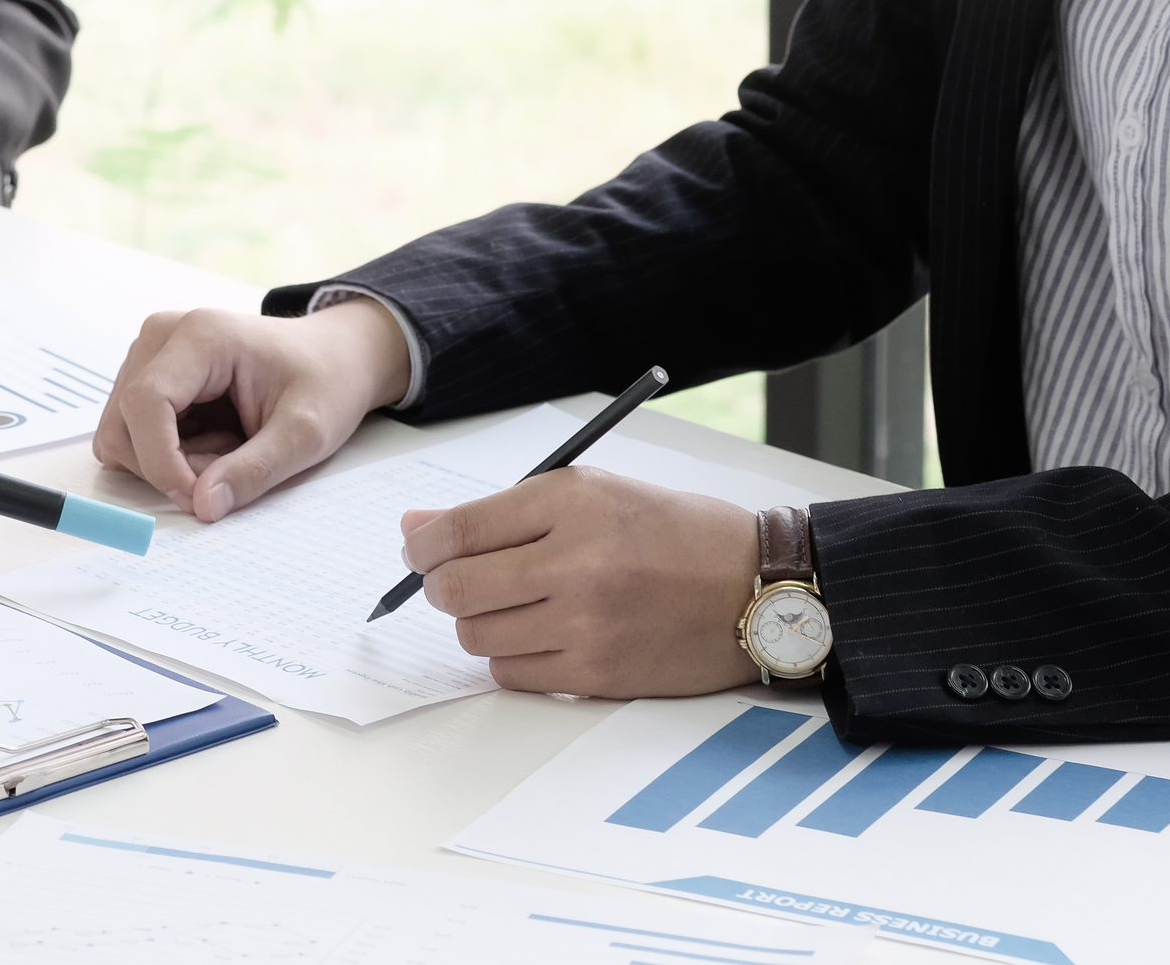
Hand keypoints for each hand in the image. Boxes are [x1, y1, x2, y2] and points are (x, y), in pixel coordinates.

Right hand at [93, 300, 411, 521]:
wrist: (333, 357)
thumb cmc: (325, 382)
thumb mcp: (306, 433)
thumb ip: (254, 471)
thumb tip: (202, 506)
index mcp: (201, 335)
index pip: (146, 402)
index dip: (160, 461)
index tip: (194, 499)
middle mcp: (163, 335)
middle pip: (123, 423)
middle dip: (168, 465)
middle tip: (229, 467)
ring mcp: (150, 354)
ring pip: (122, 434)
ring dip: (170, 462)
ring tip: (228, 448)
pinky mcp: (148, 376)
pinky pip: (133, 435)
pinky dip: (168, 455)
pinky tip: (212, 441)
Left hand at [403, 467, 761, 697]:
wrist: (754, 588)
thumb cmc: (671, 533)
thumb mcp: (593, 494)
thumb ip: (501, 512)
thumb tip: (415, 527)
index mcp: (572, 502)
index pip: (459, 530)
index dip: (422, 544)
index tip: (419, 549)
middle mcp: (576, 562)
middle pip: (457, 589)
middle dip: (442, 586)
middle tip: (459, 581)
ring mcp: (586, 625)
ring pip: (477, 636)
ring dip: (480, 623)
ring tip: (516, 605)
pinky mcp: (597, 675)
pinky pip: (512, 675)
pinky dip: (512, 657)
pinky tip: (543, 635)